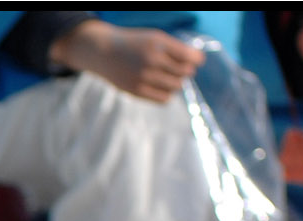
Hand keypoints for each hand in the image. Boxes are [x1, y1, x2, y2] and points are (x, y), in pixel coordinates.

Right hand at [51, 21, 204, 101]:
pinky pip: (163, 99)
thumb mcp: (155, 38)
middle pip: (185, 73)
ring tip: (168, 78)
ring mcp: (143, 77)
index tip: (196, 61)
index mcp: (158, 44)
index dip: (197, 60)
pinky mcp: (136, 91)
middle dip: (186, 71)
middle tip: (179, 69)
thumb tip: (196, 65)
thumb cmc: (135, 45)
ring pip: (176, 87)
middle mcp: (151, 60)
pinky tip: (160, 87)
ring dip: (176, 83)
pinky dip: (167, 94)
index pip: (188, 56)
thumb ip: (175, 49)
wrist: (105, 53)